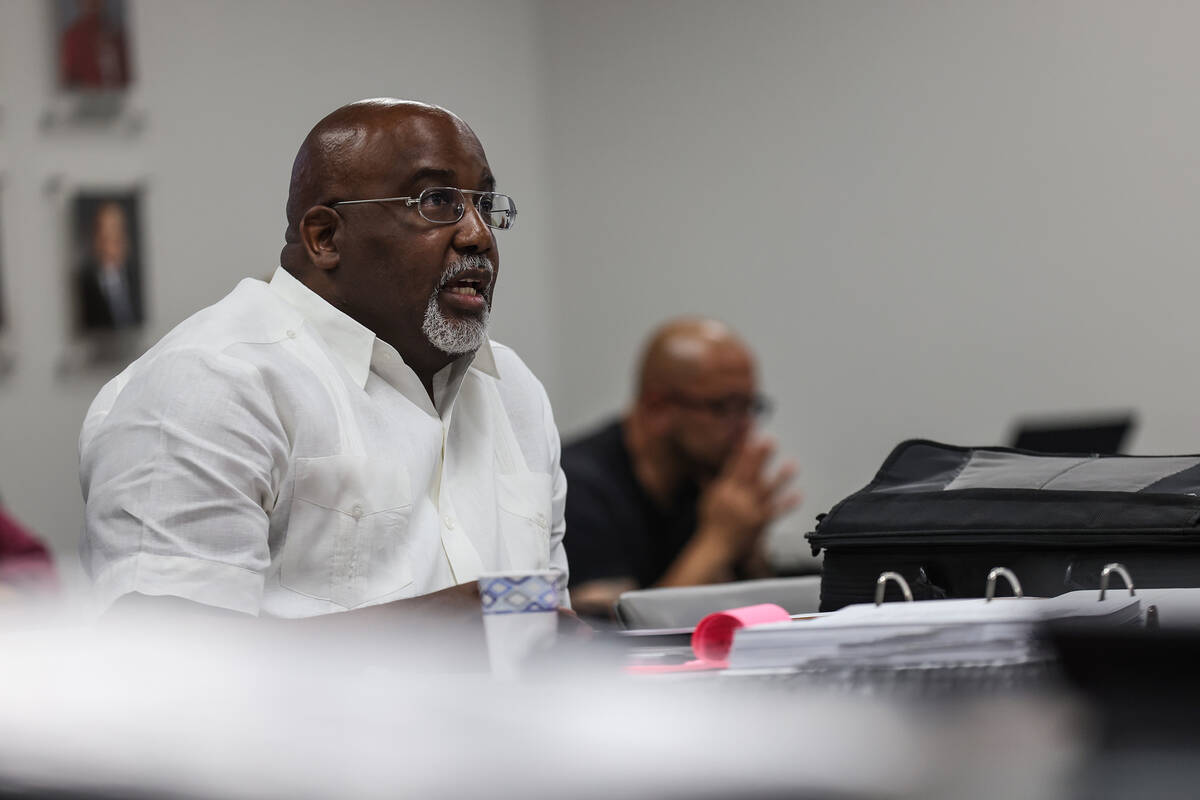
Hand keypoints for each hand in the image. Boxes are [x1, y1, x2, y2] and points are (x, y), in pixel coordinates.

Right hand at [696, 435, 801, 560]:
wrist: (714, 549)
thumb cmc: (710, 526)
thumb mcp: (707, 500)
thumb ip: (711, 482)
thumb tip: (706, 466)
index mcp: (723, 490)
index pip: (734, 465)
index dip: (744, 450)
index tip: (751, 436)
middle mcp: (735, 498)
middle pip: (750, 473)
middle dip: (760, 456)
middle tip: (770, 441)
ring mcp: (748, 511)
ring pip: (766, 490)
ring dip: (780, 477)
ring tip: (792, 464)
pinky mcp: (759, 523)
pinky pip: (775, 511)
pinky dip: (787, 503)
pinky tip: (798, 494)